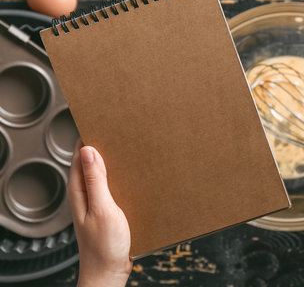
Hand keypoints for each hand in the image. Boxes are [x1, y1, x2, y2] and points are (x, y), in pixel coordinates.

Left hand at [68, 140, 132, 286]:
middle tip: (120, 131)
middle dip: (103, 145)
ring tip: (130, 149)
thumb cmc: (103, 247)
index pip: (78, 155)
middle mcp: (85, 194)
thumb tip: (88, 151)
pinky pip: (114, 186)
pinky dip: (122, 177)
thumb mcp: (102, 209)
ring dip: (115, 162)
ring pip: (104, 173)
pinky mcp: (109, 209)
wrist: (110, 272)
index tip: (100, 121)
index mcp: (79, 191)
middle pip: (91, 162)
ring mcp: (97, 202)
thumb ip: (95, 181)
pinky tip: (135, 175)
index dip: (88, 136)